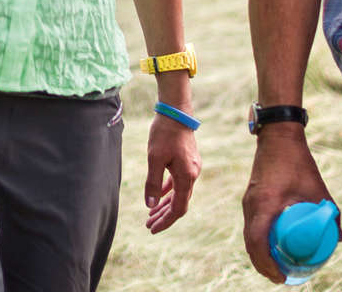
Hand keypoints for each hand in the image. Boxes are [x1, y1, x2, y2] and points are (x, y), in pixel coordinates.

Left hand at [144, 114, 200, 232]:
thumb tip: (150, 206)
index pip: (178, 209)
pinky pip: (179, 182)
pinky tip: (159, 196)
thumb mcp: (154, 159)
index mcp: (187, 177)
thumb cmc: (164, 133)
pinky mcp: (188, 161)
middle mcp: (193, 175)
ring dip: (165, 204)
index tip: (152, 229)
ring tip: (151, 214)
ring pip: (179, 193)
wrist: (176, 111)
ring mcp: (192, 167)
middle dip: (164, 216)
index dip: (166, 221)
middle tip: (148, 225)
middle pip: (179, 203)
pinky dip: (169, 190)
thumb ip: (153, 183)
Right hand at [242, 127, 339, 283]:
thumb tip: (339, 239)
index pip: (258, 243)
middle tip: (280, 277)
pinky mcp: (250, 196)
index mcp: (264, 204)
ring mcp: (248, 200)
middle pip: (251, 244)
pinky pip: (251, 225)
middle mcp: (251, 205)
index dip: (267, 264)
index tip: (281, 277)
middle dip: (263, 265)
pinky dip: (258, 239)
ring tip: (276, 265)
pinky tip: (271, 244)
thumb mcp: (317, 188)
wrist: (278, 135)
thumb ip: (329, 213)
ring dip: (259, 253)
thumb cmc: (298, 161)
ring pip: (249, 235)